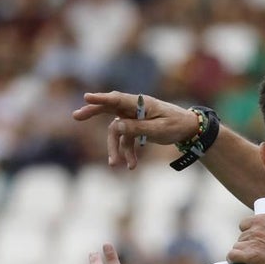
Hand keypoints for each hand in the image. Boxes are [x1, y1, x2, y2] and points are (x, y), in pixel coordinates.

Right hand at [71, 91, 199, 169]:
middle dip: (93, 112)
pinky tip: (131, 166)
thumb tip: (115, 126)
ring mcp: (134, 118)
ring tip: (116, 165)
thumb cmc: (176, 125)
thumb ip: (136, 128)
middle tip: (76, 116)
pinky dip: (128, 153)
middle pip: (109, 108)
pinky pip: (127, 140)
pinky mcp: (136, 128)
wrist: (188, 130)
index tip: (86, 97)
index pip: (117, 99)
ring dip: (116, 148)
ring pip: (117, 132)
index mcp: (140, 104)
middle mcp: (134, 109)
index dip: (101, 98)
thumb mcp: (158, 129)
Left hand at [227, 215, 264, 263]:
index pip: (246, 223)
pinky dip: (233, 259)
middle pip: (242, 236)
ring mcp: (252, 242)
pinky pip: (232, 256)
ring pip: (237, 246)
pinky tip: (237, 262)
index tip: (254, 238)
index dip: (249, 231)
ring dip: (242, 252)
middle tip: (256, 251)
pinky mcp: (250, 256)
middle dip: (248, 243)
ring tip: (249, 259)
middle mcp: (257, 228)